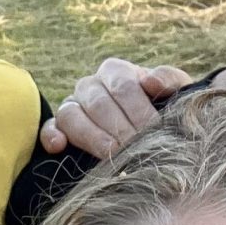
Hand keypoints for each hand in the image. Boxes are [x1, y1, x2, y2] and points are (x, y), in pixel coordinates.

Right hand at [40, 58, 192, 159]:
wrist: (155, 135)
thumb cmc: (164, 110)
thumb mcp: (175, 92)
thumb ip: (169, 80)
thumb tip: (149, 81)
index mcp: (116, 72)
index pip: (122, 86)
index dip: (138, 109)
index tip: (155, 130)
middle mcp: (91, 85)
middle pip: (98, 102)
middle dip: (120, 127)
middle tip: (137, 149)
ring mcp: (72, 105)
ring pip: (71, 114)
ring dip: (91, 135)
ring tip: (111, 153)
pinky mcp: (59, 128)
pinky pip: (49, 128)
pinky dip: (51, 135)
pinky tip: (59, 147)